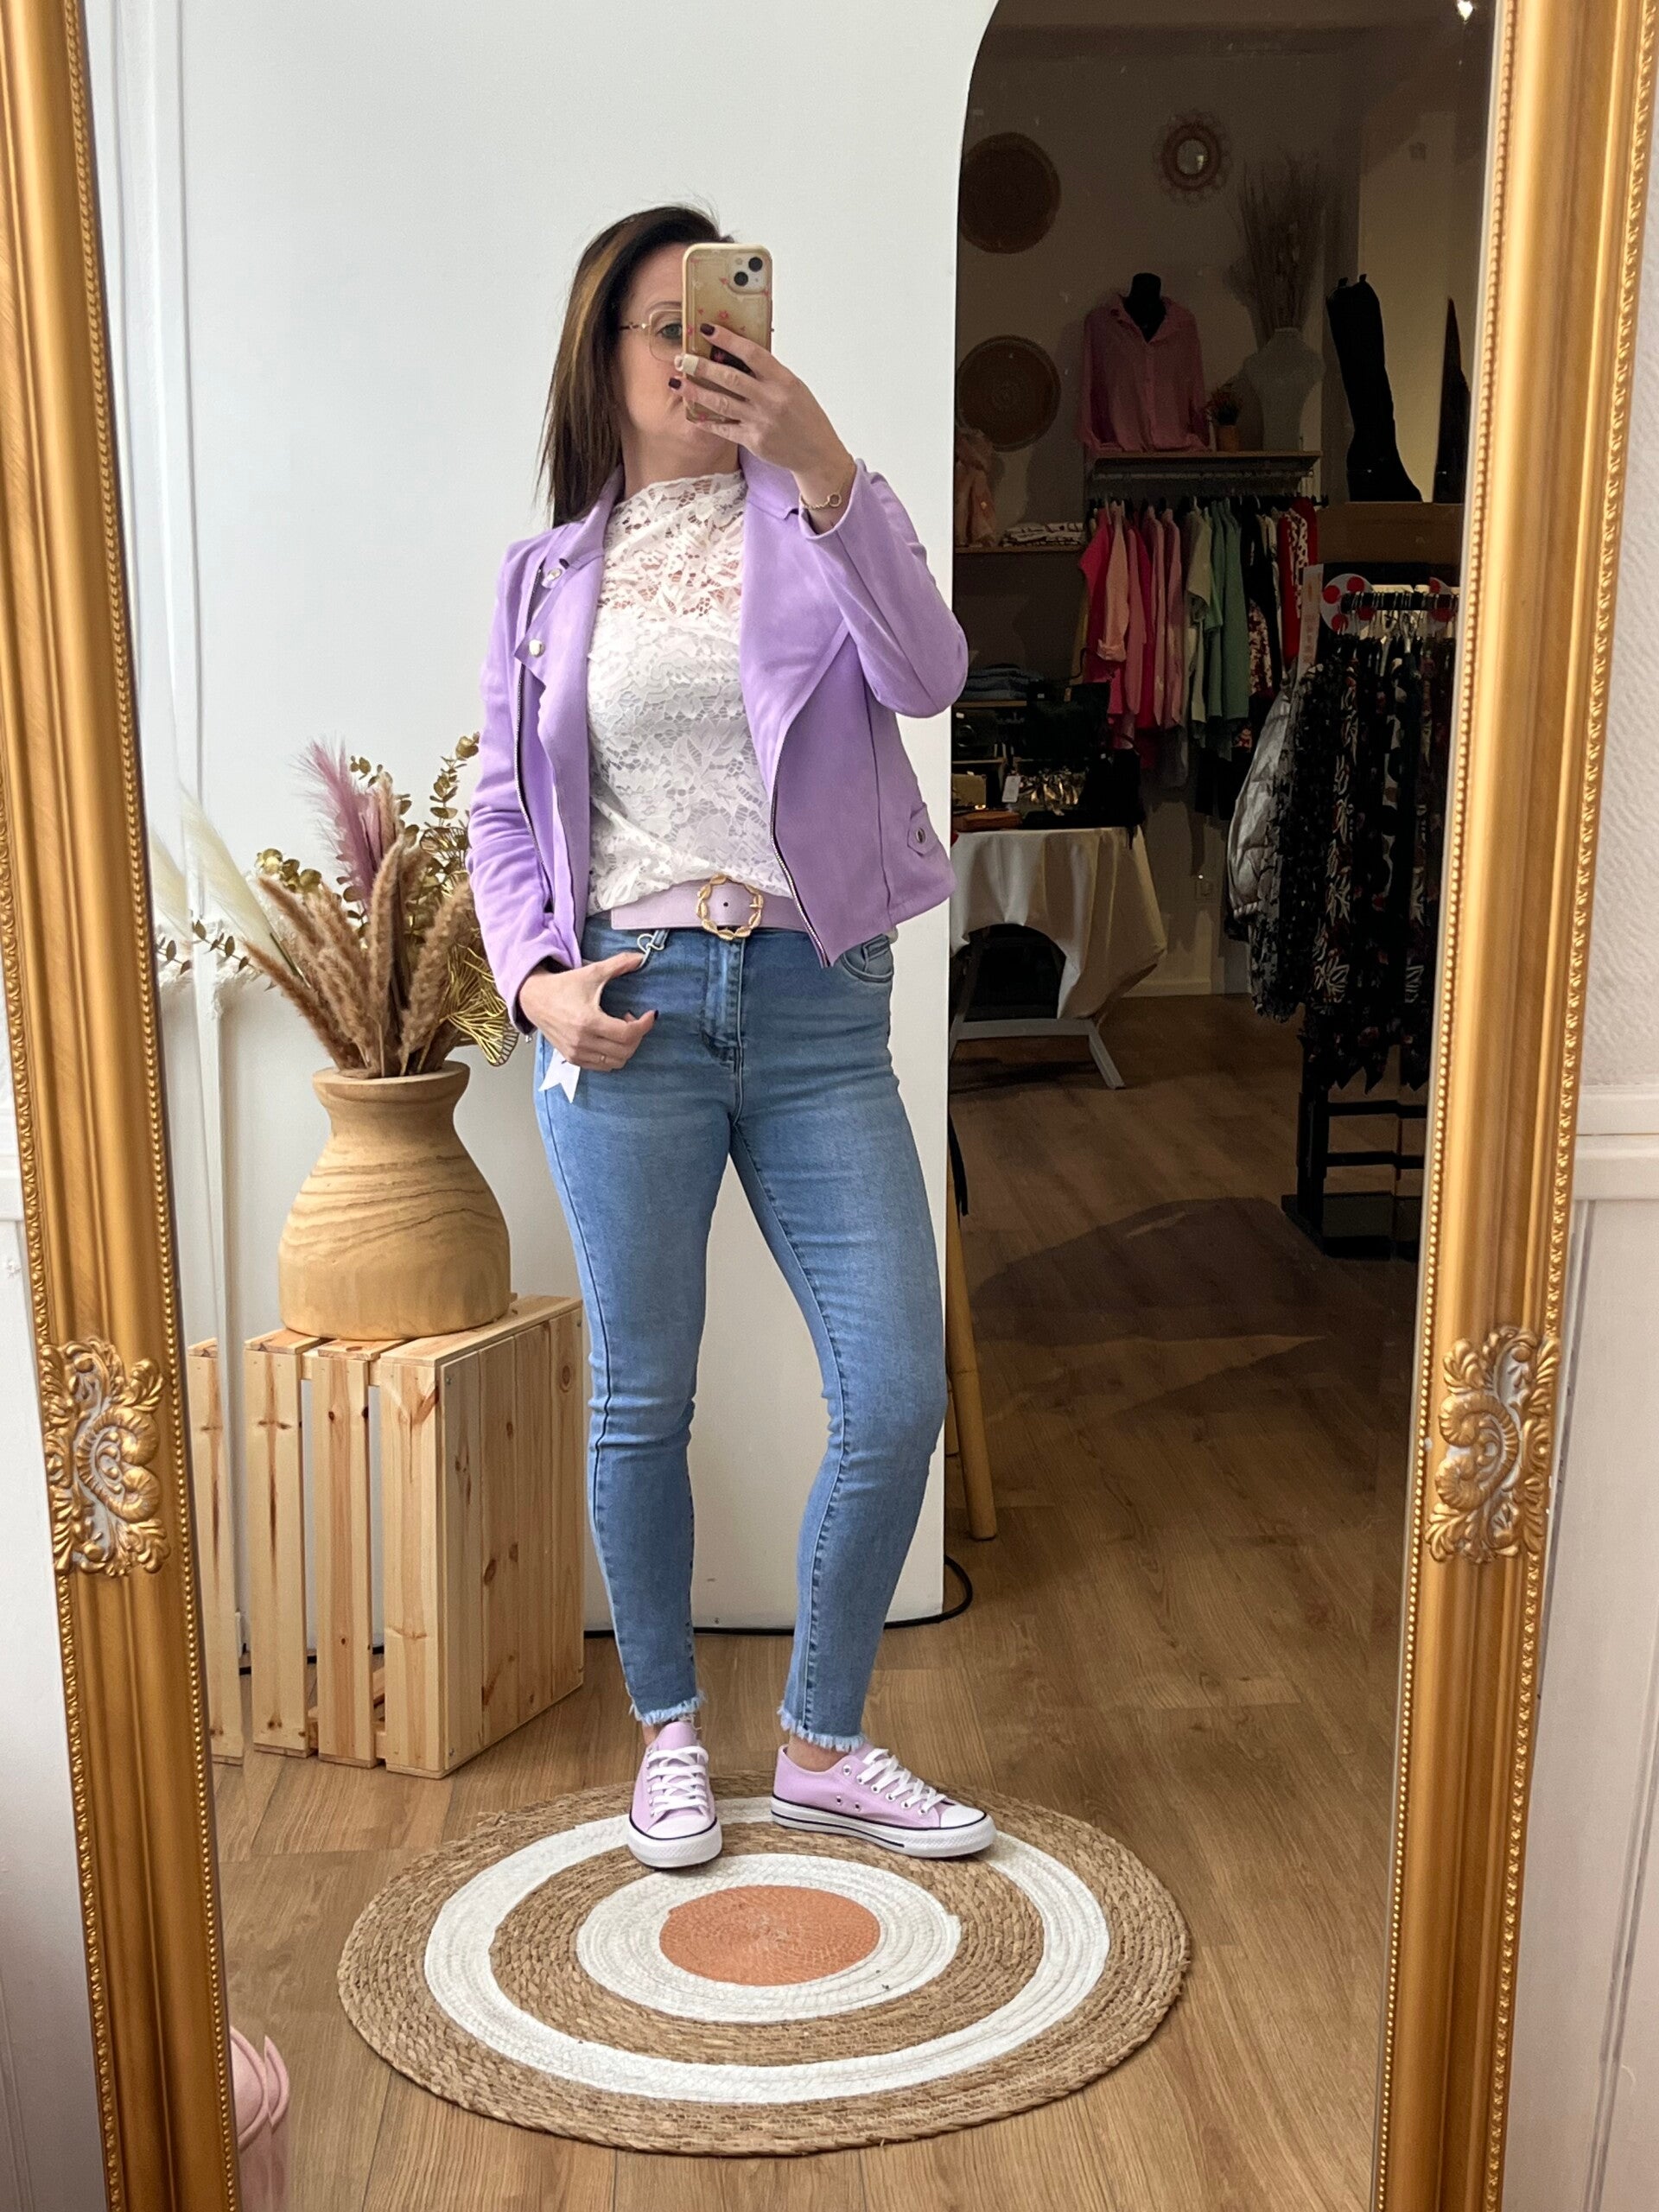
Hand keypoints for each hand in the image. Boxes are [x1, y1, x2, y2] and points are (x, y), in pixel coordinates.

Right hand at [520, 953, 655, 1070]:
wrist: (533, 999)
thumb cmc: (563, 986)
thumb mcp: (592, 973)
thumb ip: (618, 965)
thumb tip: (641, 958)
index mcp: (589, 1021)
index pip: (628, 1034)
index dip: (645, 1025)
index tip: (650, 1014)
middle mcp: (583, 1041)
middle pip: (625, 1050)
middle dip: (637, 1035)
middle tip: (632, 1019)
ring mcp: (577, 1053)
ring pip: (616, 1062)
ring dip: (626, 1047)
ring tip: (620, 1029)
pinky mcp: (572, 1059)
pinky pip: (602, 1066)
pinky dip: (612, 1056)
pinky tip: (609, 1039)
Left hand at [674, 326, 854, 520]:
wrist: (817, 453)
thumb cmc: (806, 416)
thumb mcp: (794, 387)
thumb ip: (769, 373)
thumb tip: (739, 352)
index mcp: (783, 380)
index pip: (752, 353)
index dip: (727, 340)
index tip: (706, 329)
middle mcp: (771, 399)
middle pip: (730, 378)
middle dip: (702, 367)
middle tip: (682, 359)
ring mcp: (761, 421)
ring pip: (722, 403)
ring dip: (697, 392)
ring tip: (678, 383)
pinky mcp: (754, 441)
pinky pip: (724, 429)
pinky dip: (708, 421)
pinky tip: (693, 414)